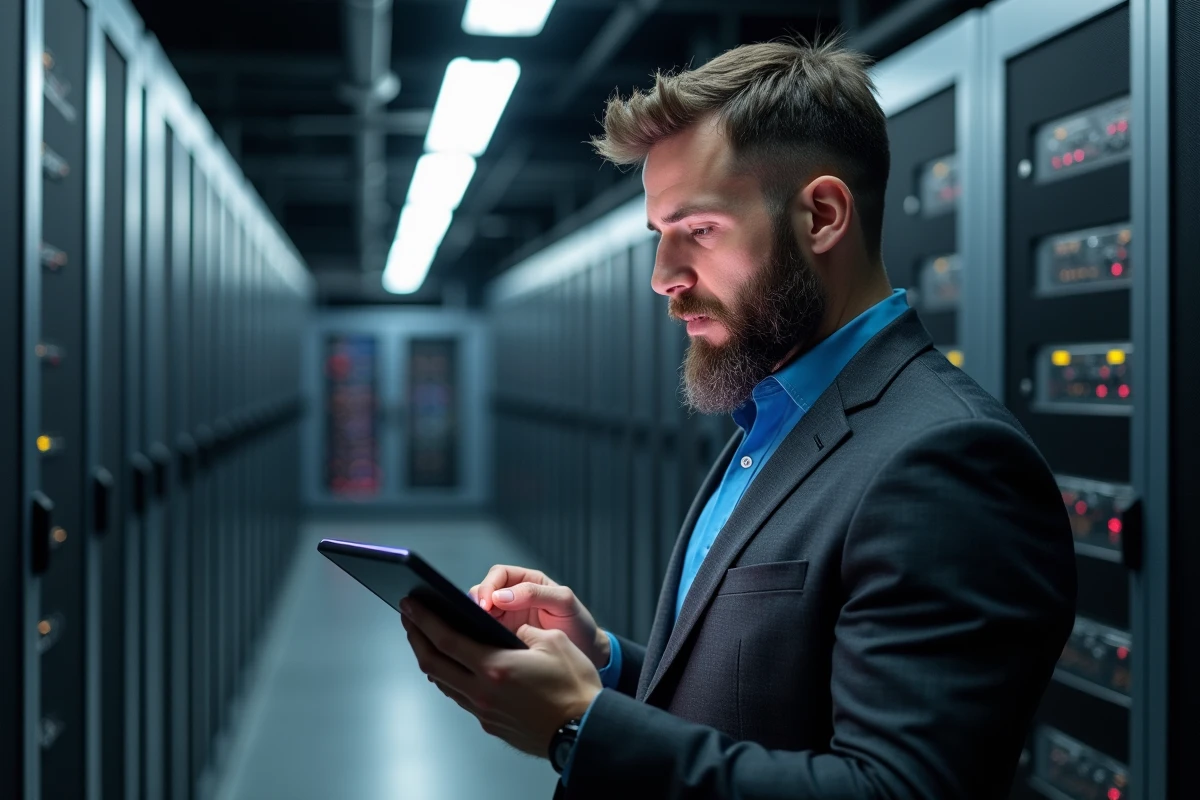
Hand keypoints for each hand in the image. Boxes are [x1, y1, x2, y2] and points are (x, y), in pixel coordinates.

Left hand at [399, 597, 601, 757]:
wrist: (584, 731)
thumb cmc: (575, 688)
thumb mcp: (552, 643)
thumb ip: (521, 632)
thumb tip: (504, 629)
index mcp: (495, 667)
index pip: (446, 639)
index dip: (423, 620)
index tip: (409, 605)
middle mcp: (483, 691)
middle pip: (434, 662)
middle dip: (416, 637)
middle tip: (408, 619)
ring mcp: (484, 711)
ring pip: (443, 682)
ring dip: (430, 658)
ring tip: (425, 640)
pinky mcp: (491, 723)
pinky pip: (460, 697)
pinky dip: (449, 677)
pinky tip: (452, 667)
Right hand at [469, 565, 609, 669]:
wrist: (587, 654)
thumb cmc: (578, 624)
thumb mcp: (563, 603)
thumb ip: (535, 593)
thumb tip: (501, 596)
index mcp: (528, 581)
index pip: (499, 574)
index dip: (489, 585)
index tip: (488, 603)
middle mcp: (513, 597)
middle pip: (485, 591)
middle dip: (478, 600)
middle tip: (480, 617)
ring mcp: (507, 618)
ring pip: (480, 612)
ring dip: (476, 618)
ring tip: (477, 630)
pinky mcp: (504, 638)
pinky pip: (485, 632)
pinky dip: (479, 634)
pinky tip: (480, 642)